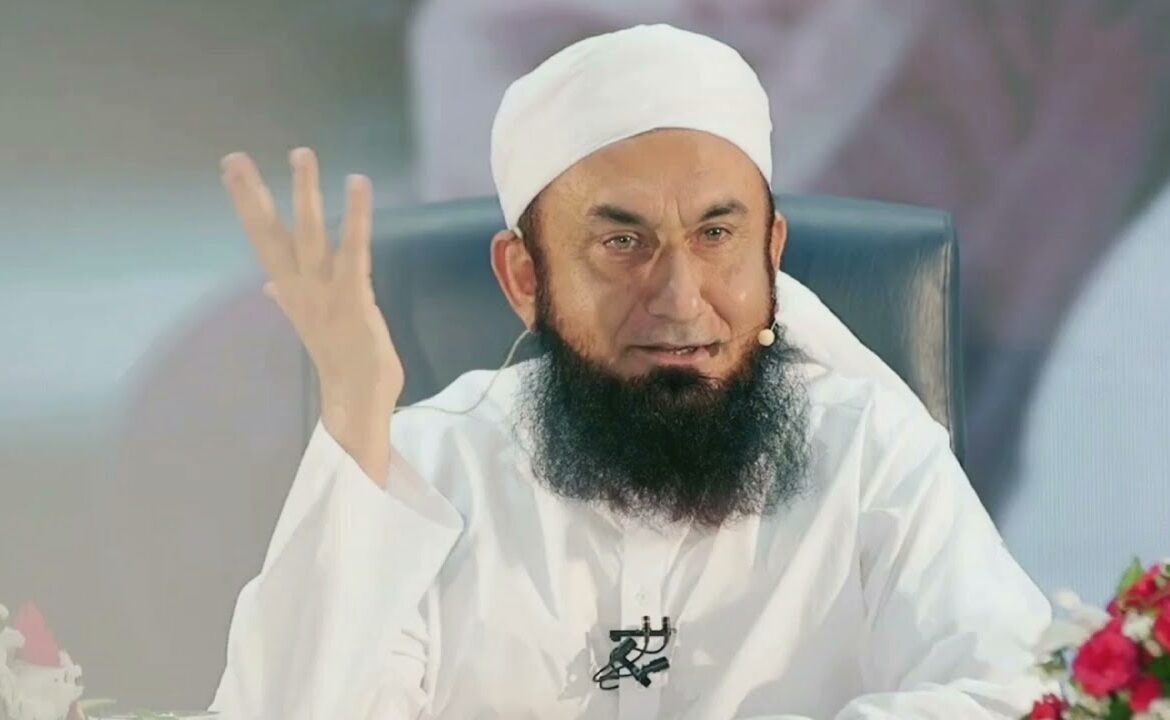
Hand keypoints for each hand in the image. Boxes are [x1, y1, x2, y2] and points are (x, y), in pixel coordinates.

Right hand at [220, 148, 401, 482]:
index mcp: (291, 292)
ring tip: (300, 154)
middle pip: (269, 235)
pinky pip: (353, 249)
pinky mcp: (352, 296)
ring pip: (307, 234)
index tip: (231, 170)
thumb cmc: (341, 363)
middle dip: (251, 195)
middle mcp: (300, 288)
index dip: (247, 205)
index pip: (263, 241)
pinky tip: (358, 184)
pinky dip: (356, 215)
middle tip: (234, 157)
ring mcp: (324, 292)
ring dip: (304, 193)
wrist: (357, 403)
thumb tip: (270, 285)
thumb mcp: (312, 324)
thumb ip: (290, 300)